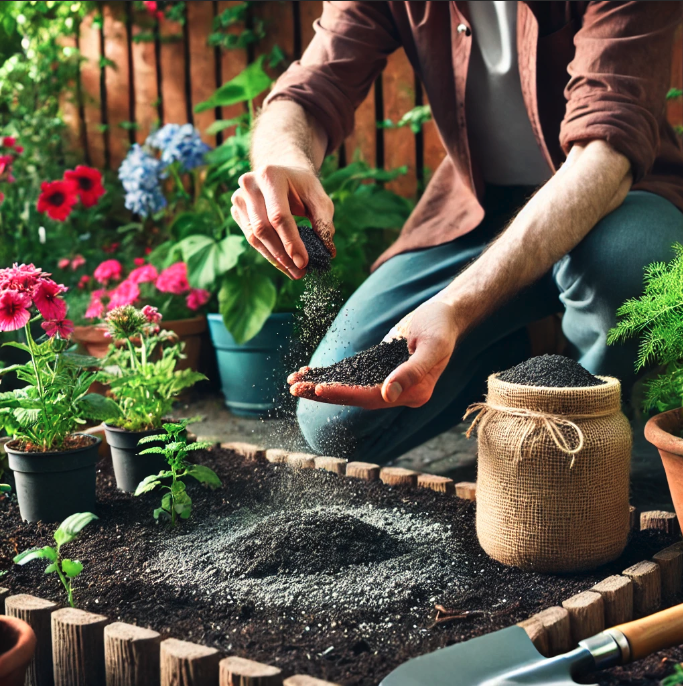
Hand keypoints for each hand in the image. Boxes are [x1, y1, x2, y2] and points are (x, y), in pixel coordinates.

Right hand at [231, 165, 335, 278]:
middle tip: (300, 273)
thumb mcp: (319, 197)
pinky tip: (283, 263)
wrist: (281, 172)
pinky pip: (250, 238)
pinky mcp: (236, 210)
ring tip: (293, 272)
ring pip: (254, 237)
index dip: (291, 242)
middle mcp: (249, 185)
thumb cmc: (302, 186)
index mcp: (270, 175)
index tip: (304, 263)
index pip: (279, 216)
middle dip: (282, 255)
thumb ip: (324, 221)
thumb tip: (328, 251)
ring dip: (274, 258)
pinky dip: (268, 253)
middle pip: (263, 229)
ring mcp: (239, 197)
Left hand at [289, 300, 458, 408]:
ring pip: (351, 389)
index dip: (345, 394)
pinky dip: (332, 375)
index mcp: (414, 394)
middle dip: (325, 393)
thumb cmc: (441, 326)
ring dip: (322, 387)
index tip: (320, 389)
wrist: (446, 314)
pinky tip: (311, 373)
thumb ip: (413, 371)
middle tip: (296, 389)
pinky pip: (353, 376)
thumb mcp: (432, 345)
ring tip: (295, 383)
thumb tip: (387, 395)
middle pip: (356, 397)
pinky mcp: (380, 370)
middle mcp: (399, 393)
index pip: (372, 397)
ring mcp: (389, 383)